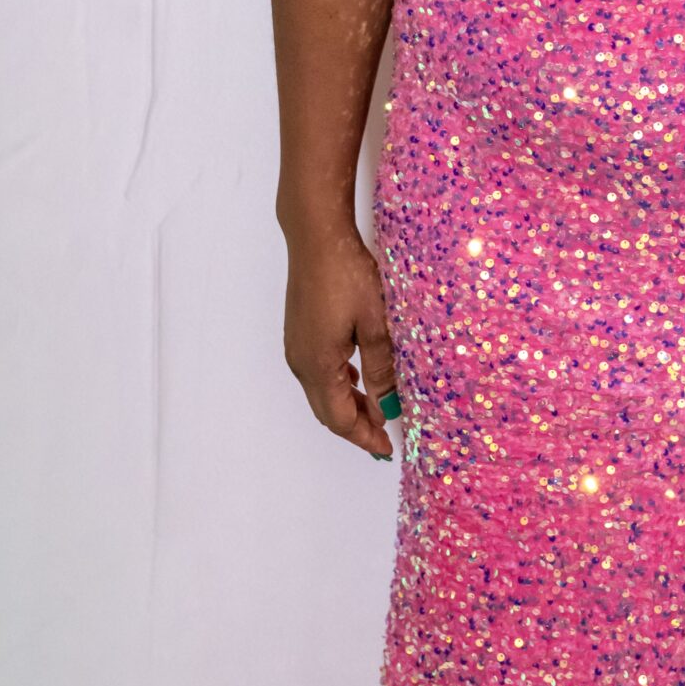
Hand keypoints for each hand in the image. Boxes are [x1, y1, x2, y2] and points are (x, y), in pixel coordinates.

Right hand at [283, 229, 399, 458]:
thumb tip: (387, 406)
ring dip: (347, 406)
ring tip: (376, 411)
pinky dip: (338, 385)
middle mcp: (301, 362)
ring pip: (322, 392)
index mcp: (318, 366)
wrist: (316, 236)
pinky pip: (318, 372)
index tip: (387, 449)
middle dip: (355, 427)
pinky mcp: (299, 331)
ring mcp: (296, 346)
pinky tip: (357, 378)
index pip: (340, 418)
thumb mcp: (374, 322)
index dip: (364, 437)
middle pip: (327, 411)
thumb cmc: (346, 274)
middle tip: (384, 438)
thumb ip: (380, 367)